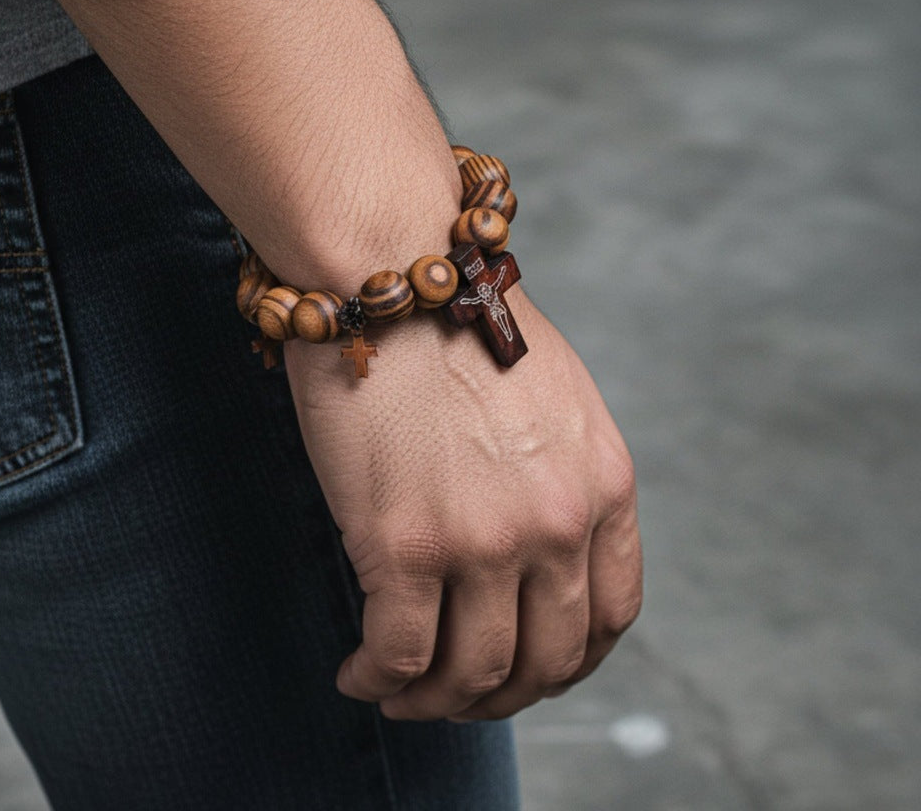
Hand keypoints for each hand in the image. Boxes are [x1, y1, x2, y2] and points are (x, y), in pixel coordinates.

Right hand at [284, 287, 641, 720]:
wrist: (392, 269)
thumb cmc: (456, 321)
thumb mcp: (553, 396)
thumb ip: (560, 474)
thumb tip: (530, 541)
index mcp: (604, 484)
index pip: (612, 616)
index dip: (570, 661)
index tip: (529, 669)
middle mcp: (557, 522)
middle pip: (546, 661)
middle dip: (501, 696)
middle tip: (456, 693)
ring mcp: (485, 539)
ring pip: (474, 674)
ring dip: (436, 700)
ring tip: (399, 689)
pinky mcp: (405, 545)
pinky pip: (401, 656)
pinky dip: (378, 679)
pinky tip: (358, 670)